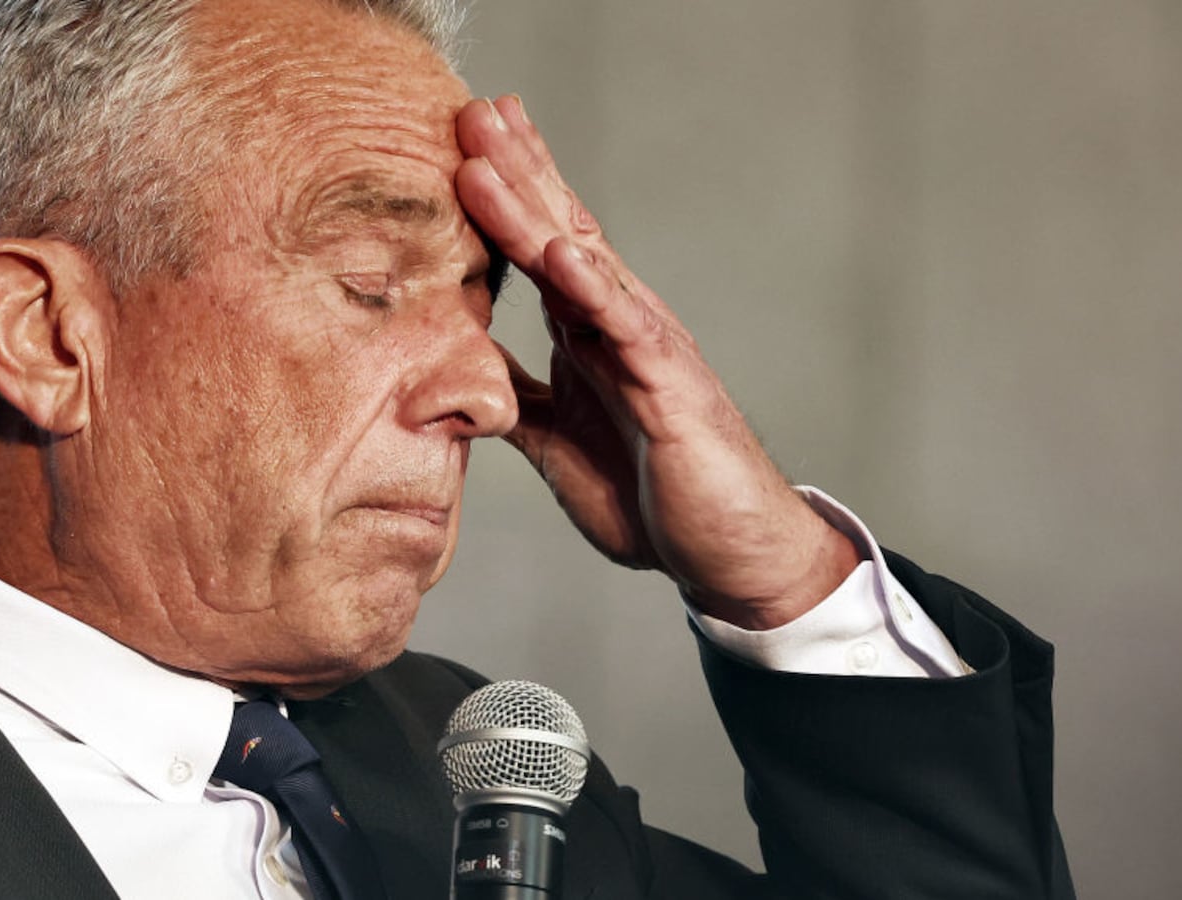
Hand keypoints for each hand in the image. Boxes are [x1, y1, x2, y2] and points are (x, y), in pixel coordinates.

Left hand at [453, 95, 857, 628]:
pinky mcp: (670, 387)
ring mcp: (647, 348)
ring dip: (532, 210)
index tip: (461, 144)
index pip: (539, 250)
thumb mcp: (555, 442)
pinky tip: (560, 252)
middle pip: (559, 231)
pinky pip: (628, 330)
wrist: (726, 552)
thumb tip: (455, 370)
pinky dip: (594, 288)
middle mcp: (618, 325)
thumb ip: (514, 398)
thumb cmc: (652, 494)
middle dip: (515, 171)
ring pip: (584, 264)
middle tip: (472, 110)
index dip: (503, 197)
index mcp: (589, 334)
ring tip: (489, 158)